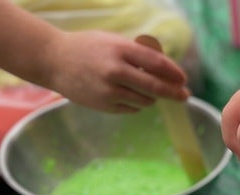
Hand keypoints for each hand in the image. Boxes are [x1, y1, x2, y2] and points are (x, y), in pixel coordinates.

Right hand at [43, 30, 188, 112]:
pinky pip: (132, 109)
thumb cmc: (88, 48)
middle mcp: (115, 71)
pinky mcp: (104, 106)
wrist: (54, 61)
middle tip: (185, 95)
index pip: (156, 64)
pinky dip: (137, 103)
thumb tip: (167, 69)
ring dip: (152, 97)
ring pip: (145, 101)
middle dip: (173, 92)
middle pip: (154, 87)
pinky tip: (129, 94)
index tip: (183, 79)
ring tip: (147, 90)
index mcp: (120, 50)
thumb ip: (137, 53)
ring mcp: (109, 91)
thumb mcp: (112, 41)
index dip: (174, 73)